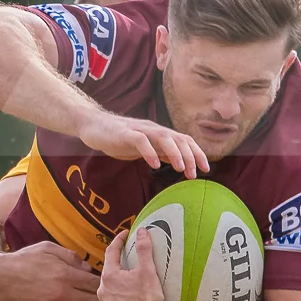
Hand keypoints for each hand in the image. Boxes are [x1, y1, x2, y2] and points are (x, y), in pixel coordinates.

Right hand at [0, 240, 107, 300]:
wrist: (1, 279)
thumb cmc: (25, 260)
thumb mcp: (49, 248)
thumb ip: (71, 257)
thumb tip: (89, 268)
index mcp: (66, 274)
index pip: (95, 281)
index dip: (109, 283)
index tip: (119, 283)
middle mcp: (65, 293)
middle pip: (95, 299)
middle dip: (111, 300)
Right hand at [80, 108, 207, 175]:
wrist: (94, 126)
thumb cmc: (120, 139)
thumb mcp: (145, 149)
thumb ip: (161, 152)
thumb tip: (181, 163)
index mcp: (159, 134)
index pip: (184, 140)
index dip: (197, 153)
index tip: (206, 169)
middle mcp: (153, 129)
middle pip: (178, 139)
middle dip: (190, 155)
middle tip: (195, 173)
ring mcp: (140, 131)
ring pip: (163, 137)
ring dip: (175, 153)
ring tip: (180, 168)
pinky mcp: (125, 134)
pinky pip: (141, 141)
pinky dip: (150, 152)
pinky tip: (155, 164)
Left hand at [96, 228, 171, 300]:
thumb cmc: (147, 299)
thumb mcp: (147, 270)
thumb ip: (144, 249)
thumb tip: (142, 231)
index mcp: (109, 276)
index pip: (111, 252)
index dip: (118, 241)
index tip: (125, 235)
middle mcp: (103, 291)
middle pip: (109, 272)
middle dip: (118, 264)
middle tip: (127, 259)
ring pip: (110, 290)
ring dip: (118, 284)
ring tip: (130, 282)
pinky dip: (121, 299)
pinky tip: (130, 300)